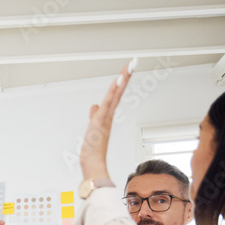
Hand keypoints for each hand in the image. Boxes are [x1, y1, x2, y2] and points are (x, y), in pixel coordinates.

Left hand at [79, 59, 134, 180]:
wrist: (93, 162)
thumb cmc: (93, 149)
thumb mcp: (92, 128)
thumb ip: (94, 115)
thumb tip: (94, 106)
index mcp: (107, 115)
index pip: (115, 94)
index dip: (121, 81)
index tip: (127, 69)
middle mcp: (109, 115)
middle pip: (119, 91)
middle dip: (126, 76)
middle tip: (133, 62)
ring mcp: (106, 118)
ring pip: (115, 95)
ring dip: (122, 81)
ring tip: (128, 68)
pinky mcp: (101, 122)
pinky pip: (108, 104)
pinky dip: (112, 93)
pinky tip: (117, 83)